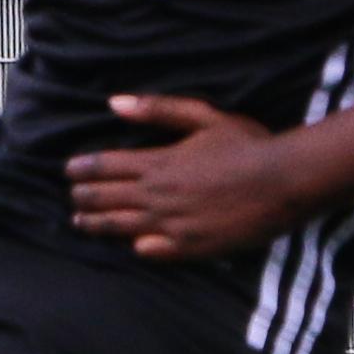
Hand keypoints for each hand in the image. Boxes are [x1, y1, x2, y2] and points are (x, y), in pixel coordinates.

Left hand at [64, 94, 315, 263]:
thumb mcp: (204, 117)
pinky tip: (129, 245)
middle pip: (105, 198)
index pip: (106, 166)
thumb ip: (157, 111)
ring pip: (120, 226)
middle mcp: (158, 195)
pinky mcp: (189, 248)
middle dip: (83, 198)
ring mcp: (171, 224)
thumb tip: (114, 102)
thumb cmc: (248, 144)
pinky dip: (136, 247)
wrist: (284, 181)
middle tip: (72, 198)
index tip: (69, 170)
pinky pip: (151, 251)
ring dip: (96, 224)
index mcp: (158, 162)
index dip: (82, 168)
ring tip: (81, 223)